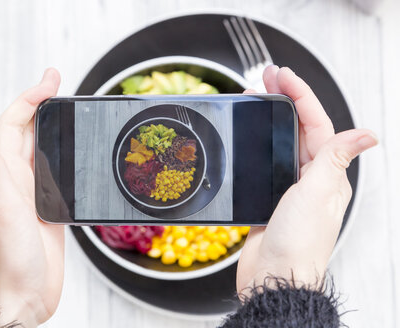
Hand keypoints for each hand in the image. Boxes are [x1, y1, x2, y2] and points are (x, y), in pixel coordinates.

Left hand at [0, 68, 63, 325]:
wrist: (25, 294)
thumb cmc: (10, 260)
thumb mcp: (2, 213)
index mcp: (5, 176)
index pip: (12, 126)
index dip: (28, 99)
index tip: (49, 82)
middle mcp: (17, 181)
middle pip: (27, 131)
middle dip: (40, 104)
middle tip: (58, 85)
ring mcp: (33, 194)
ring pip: (41, 150)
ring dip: (52, 127)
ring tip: (66, 111)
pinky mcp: (49, 208)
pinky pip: (55, 174)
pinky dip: (64, 157)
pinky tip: (74, 155)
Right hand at [237, 66, 377, 295]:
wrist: (274, 276)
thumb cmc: (298, 243)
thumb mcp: (317, 194)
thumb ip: (334, 160)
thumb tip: (368, 134)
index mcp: (328, 174)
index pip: (316, 124)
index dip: (300, 96)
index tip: (281, 76)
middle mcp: (312, 178)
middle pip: (300, 129)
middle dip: (285, 100)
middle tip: (267, 78)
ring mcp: (291, 188)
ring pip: (283, 144)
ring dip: (272, 120)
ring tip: (257, 99)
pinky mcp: (272, 198)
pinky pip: (268, 163)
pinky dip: (260, 145)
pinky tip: (251, 138)